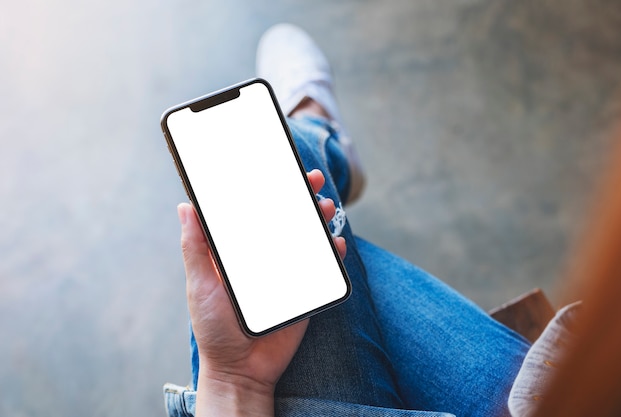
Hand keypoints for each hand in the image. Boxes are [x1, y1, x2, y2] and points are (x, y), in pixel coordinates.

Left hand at [178, 169, 345, 416]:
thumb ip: (196, 247)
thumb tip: (185, 205)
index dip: (267, 188)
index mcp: (240, 251)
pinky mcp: (305, 289)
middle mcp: (265, 257)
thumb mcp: (201, 283)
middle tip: (313, 179)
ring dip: (319, 218)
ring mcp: (287, 272)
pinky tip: (335, 243)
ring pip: (308, 237)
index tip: (277, 167)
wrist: (240, 368)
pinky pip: (324, 267)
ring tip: (324, 207)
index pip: (256, 212)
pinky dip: (333, 253)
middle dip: (301, 195)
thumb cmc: (214, 327)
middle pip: (287, 218)